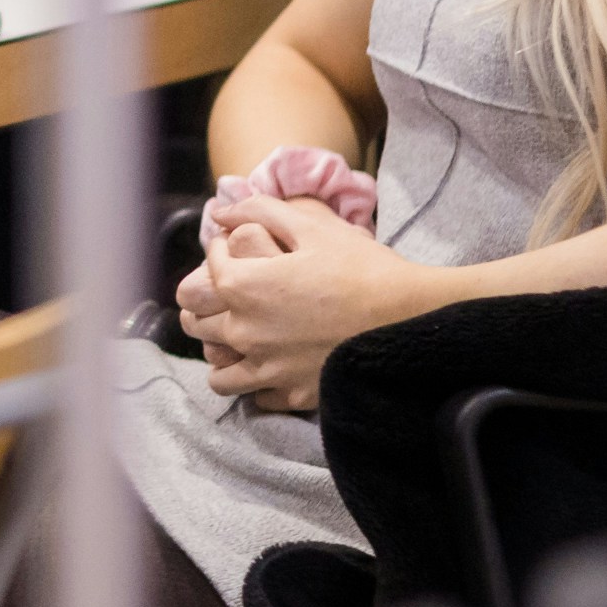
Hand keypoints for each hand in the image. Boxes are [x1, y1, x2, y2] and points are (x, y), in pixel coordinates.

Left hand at [192, 194, 422, 414]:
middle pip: (197, 320)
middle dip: (208, 301)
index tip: (238, 249)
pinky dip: (257, 383)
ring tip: (243, 338)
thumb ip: (259, 210)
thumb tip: (219, 211)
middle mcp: (244, 332)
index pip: (210, 267)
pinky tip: (273, 366)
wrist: (409, 318)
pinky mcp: (291, 394)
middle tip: (234, 293)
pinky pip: (254, 396)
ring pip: (218, 370)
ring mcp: (266, 369)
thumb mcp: (313, 227)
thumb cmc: (362, 267)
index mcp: (243, 286)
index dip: (222, 251)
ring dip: (223, 352)